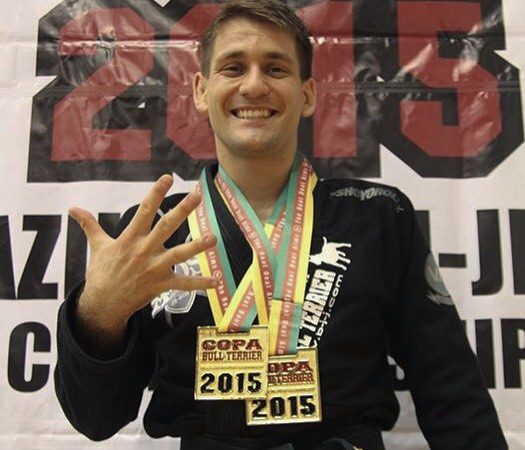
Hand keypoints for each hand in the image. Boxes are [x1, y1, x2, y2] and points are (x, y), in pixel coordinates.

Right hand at [69, 175, 216, 352]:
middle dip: (182, 210)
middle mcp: (144, 250)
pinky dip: (199, 283)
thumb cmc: (101, 272)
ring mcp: (154, 268)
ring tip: (213, 238)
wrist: (103, 303)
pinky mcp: (160, 285)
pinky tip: (215, 280)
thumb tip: (72, 208)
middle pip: (166, 226)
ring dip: (197, 247)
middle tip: (197, 196)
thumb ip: (89, 225)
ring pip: (179, 255)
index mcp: (129, 238)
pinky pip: (183, 284)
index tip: (168, 178)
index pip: (144, 210)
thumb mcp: (97, 246)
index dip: (155, 193)